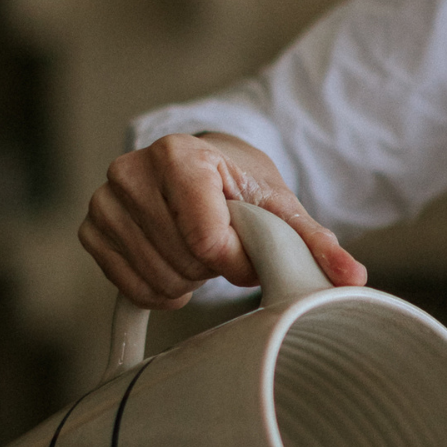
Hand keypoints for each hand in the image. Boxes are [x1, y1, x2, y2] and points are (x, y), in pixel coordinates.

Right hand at [79, 131, 366, 307]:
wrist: (202, 168)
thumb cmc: (241, 187)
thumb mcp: (282, 208)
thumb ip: (315, 243)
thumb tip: (354, 278)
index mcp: (178, 156)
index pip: (208, 242)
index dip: (238, 263)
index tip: (248, 251)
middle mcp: (131, 172)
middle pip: (185, 264)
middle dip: (213, 269)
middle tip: (221, 247)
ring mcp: (106, 202)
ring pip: (159, 281)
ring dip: (189, 281)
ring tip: (198, 252)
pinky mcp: (93, 231)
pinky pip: (131, 290)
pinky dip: (160, 291)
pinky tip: (174, 265)